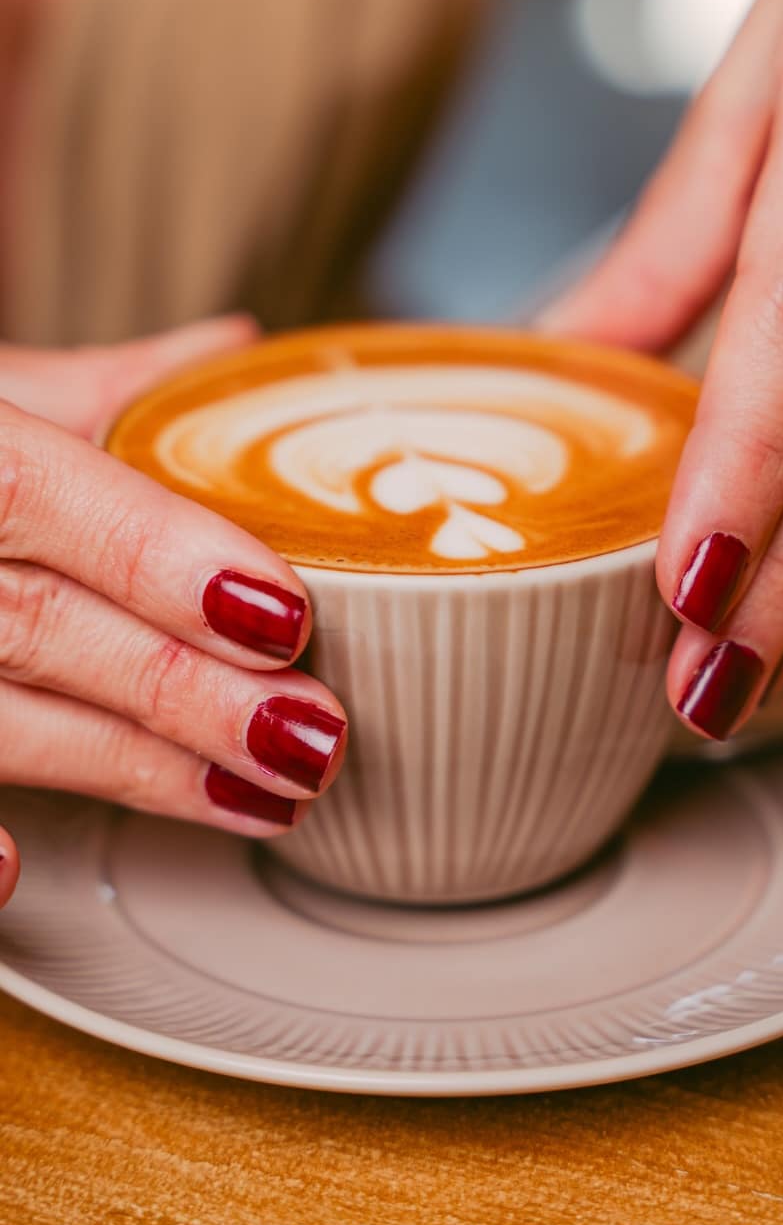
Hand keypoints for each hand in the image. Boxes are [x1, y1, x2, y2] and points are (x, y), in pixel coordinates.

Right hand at [0, 318, 347, 907]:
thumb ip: (96, 388)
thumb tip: (230, 350)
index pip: (40, 494)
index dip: (162, 556)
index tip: (283, 615)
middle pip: (37, 627)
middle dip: (186, 691)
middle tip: (311, 734)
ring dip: (134, 769)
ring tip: (259, 797)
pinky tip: (15, 874)